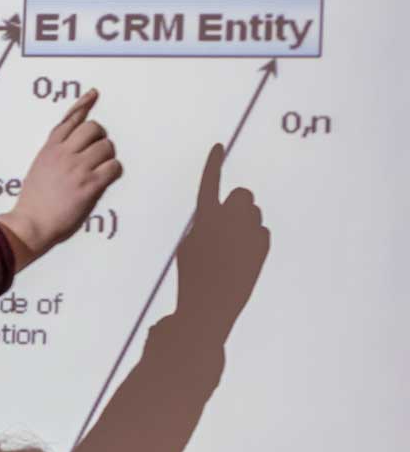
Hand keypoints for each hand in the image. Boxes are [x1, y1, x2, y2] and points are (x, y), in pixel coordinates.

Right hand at [0, 89, 121, 269]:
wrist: (32, 221)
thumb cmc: (34, 199)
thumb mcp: (38, 167)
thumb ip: (53, 153)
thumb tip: (70, 144)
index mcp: (50, 148)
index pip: (69, 120)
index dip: (83, 105)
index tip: (94, 94)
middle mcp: (64, 154)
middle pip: (93, 128)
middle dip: (100, 137)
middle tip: (97, 151)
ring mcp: (77, 168)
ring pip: (106, 147)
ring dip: (107, 156)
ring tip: (99, 168)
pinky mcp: (89, 184)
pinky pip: (113, 167)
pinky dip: (113, 170)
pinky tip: (105, 178)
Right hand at [175, 143, 268, 334]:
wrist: (211, 304)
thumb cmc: (194, 274)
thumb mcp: (189, 245)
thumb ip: (203, 224)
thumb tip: (219, 215)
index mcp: (205, 219)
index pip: (210, 183)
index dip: (213, 164)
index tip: (219, 147)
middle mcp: (229, 221)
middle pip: (243, 194)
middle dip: (238, 203)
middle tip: (229, 220)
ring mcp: (249, 233)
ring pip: (254, 213)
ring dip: (246, 222)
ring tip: (233, 246)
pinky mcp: (262, 246)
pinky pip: (262, 232)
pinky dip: (254, 240)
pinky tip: (243, 257)